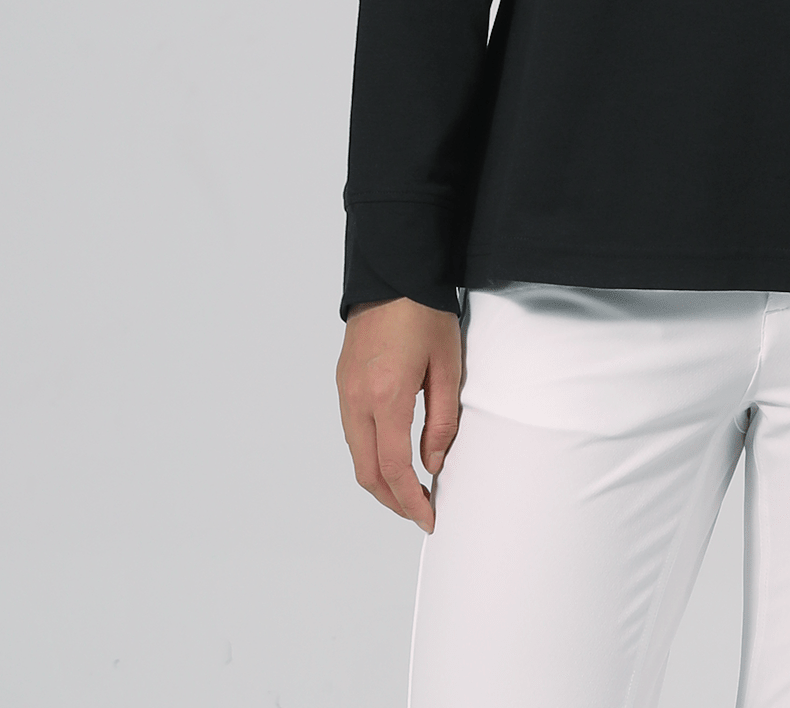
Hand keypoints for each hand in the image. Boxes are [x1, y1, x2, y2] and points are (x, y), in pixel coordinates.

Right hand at [336, 295, 464, 531]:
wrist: (393, 274)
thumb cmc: (424, 314)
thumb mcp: (448, 366)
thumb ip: (442, 420)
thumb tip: (433, 464)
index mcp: (386, 397)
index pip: (393, 468)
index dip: (410, 500)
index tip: (428, 517)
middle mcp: (357, 400)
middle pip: (366, 472)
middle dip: (392, 500)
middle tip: (418, 511)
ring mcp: (344, 391)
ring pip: (355, 454)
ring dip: (379, 479)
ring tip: (409, 489)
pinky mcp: (342, 383)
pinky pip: (352, 432)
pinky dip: (369, 454)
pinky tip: (391, 455)